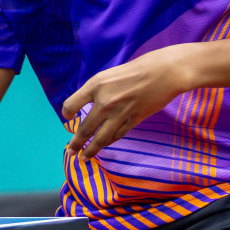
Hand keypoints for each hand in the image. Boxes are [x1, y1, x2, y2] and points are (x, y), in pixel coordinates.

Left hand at [60, 46, 193, 158]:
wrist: (162, 73)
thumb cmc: (135, 70)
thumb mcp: (108, 75)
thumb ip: (96, 91)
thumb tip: (87, 107)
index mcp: (95, 86)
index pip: (70, 105)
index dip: (67, 113)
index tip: (69, 118)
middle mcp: (104, 101)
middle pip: (85, 129)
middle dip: (76, 143)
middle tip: (71, 151)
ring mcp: (119, 113)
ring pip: (100, 139)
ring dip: (90, 150)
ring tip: (84, 158)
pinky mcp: (133, 120)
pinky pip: (117, 136)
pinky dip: (109, 142)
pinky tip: (104, 146)